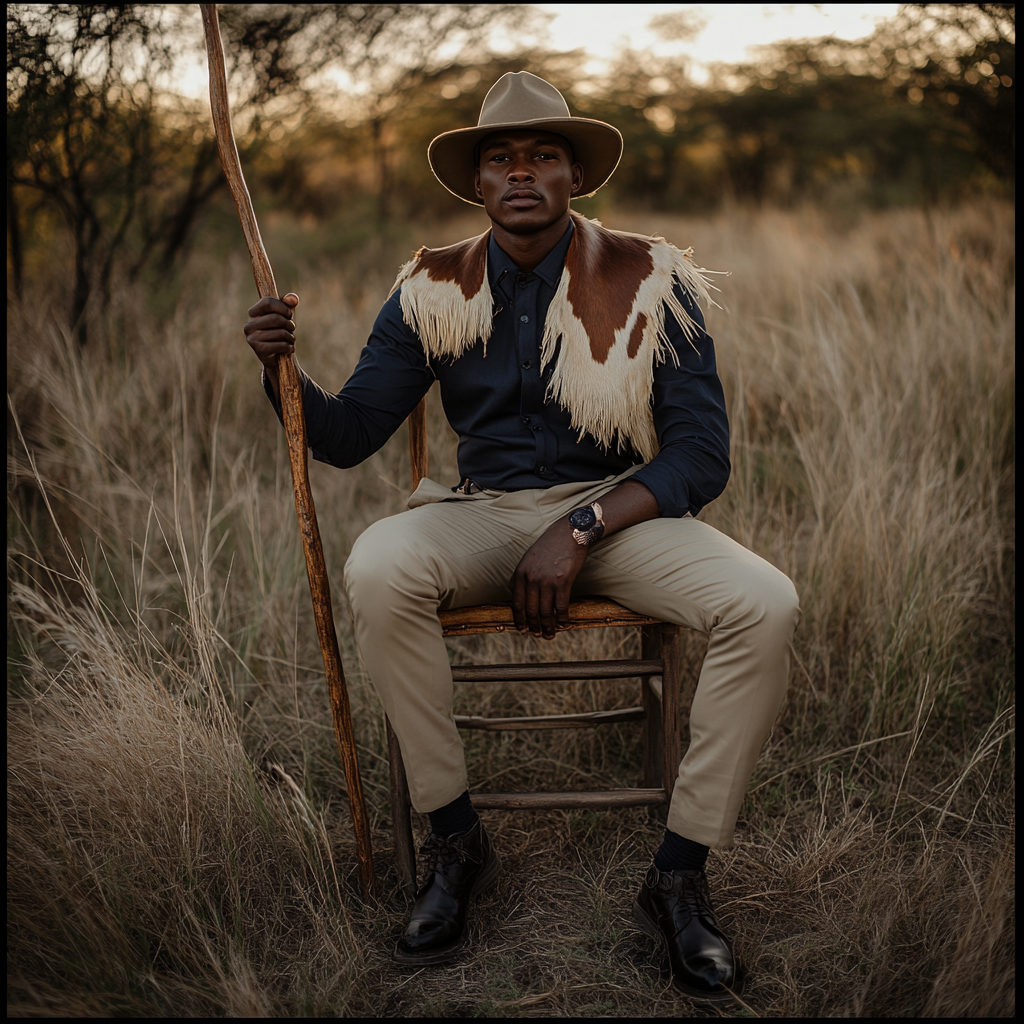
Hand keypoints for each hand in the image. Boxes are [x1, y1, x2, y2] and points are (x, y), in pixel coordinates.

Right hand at [244, 292, 298, 398]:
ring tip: (290, 339)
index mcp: (253, 313)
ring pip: (281, 333)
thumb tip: (292, 299)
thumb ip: (289, 304)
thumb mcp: (285, 315)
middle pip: (276, 318)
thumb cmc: (280, 331)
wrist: (276, 356)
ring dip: (291, 337)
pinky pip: (281, 345)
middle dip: (289, 324)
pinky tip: (288, 348)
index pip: (267, 302)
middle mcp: (249, 325)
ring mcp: (252, 338)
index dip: (283, 307)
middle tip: (291, 329)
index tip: (289, 314)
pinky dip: (289, 347)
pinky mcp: (259, 350)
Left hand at [510, 519, 588, 638]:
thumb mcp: (529, 558)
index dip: (519, 620)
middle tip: (537, 635)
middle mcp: (531, 579)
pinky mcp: (563, 582)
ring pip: (546, 612)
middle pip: (530, 610)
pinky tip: (564, 624)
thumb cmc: (550, 545)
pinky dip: (562, 618)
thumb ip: (522, 576)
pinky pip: (561, 606)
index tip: (522, 629)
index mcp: (520, 573)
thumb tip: (516, 594)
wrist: (569, 533)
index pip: (516, 603)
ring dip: (547, 627)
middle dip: (533, 626)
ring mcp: (547, 581)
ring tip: (550, 635)